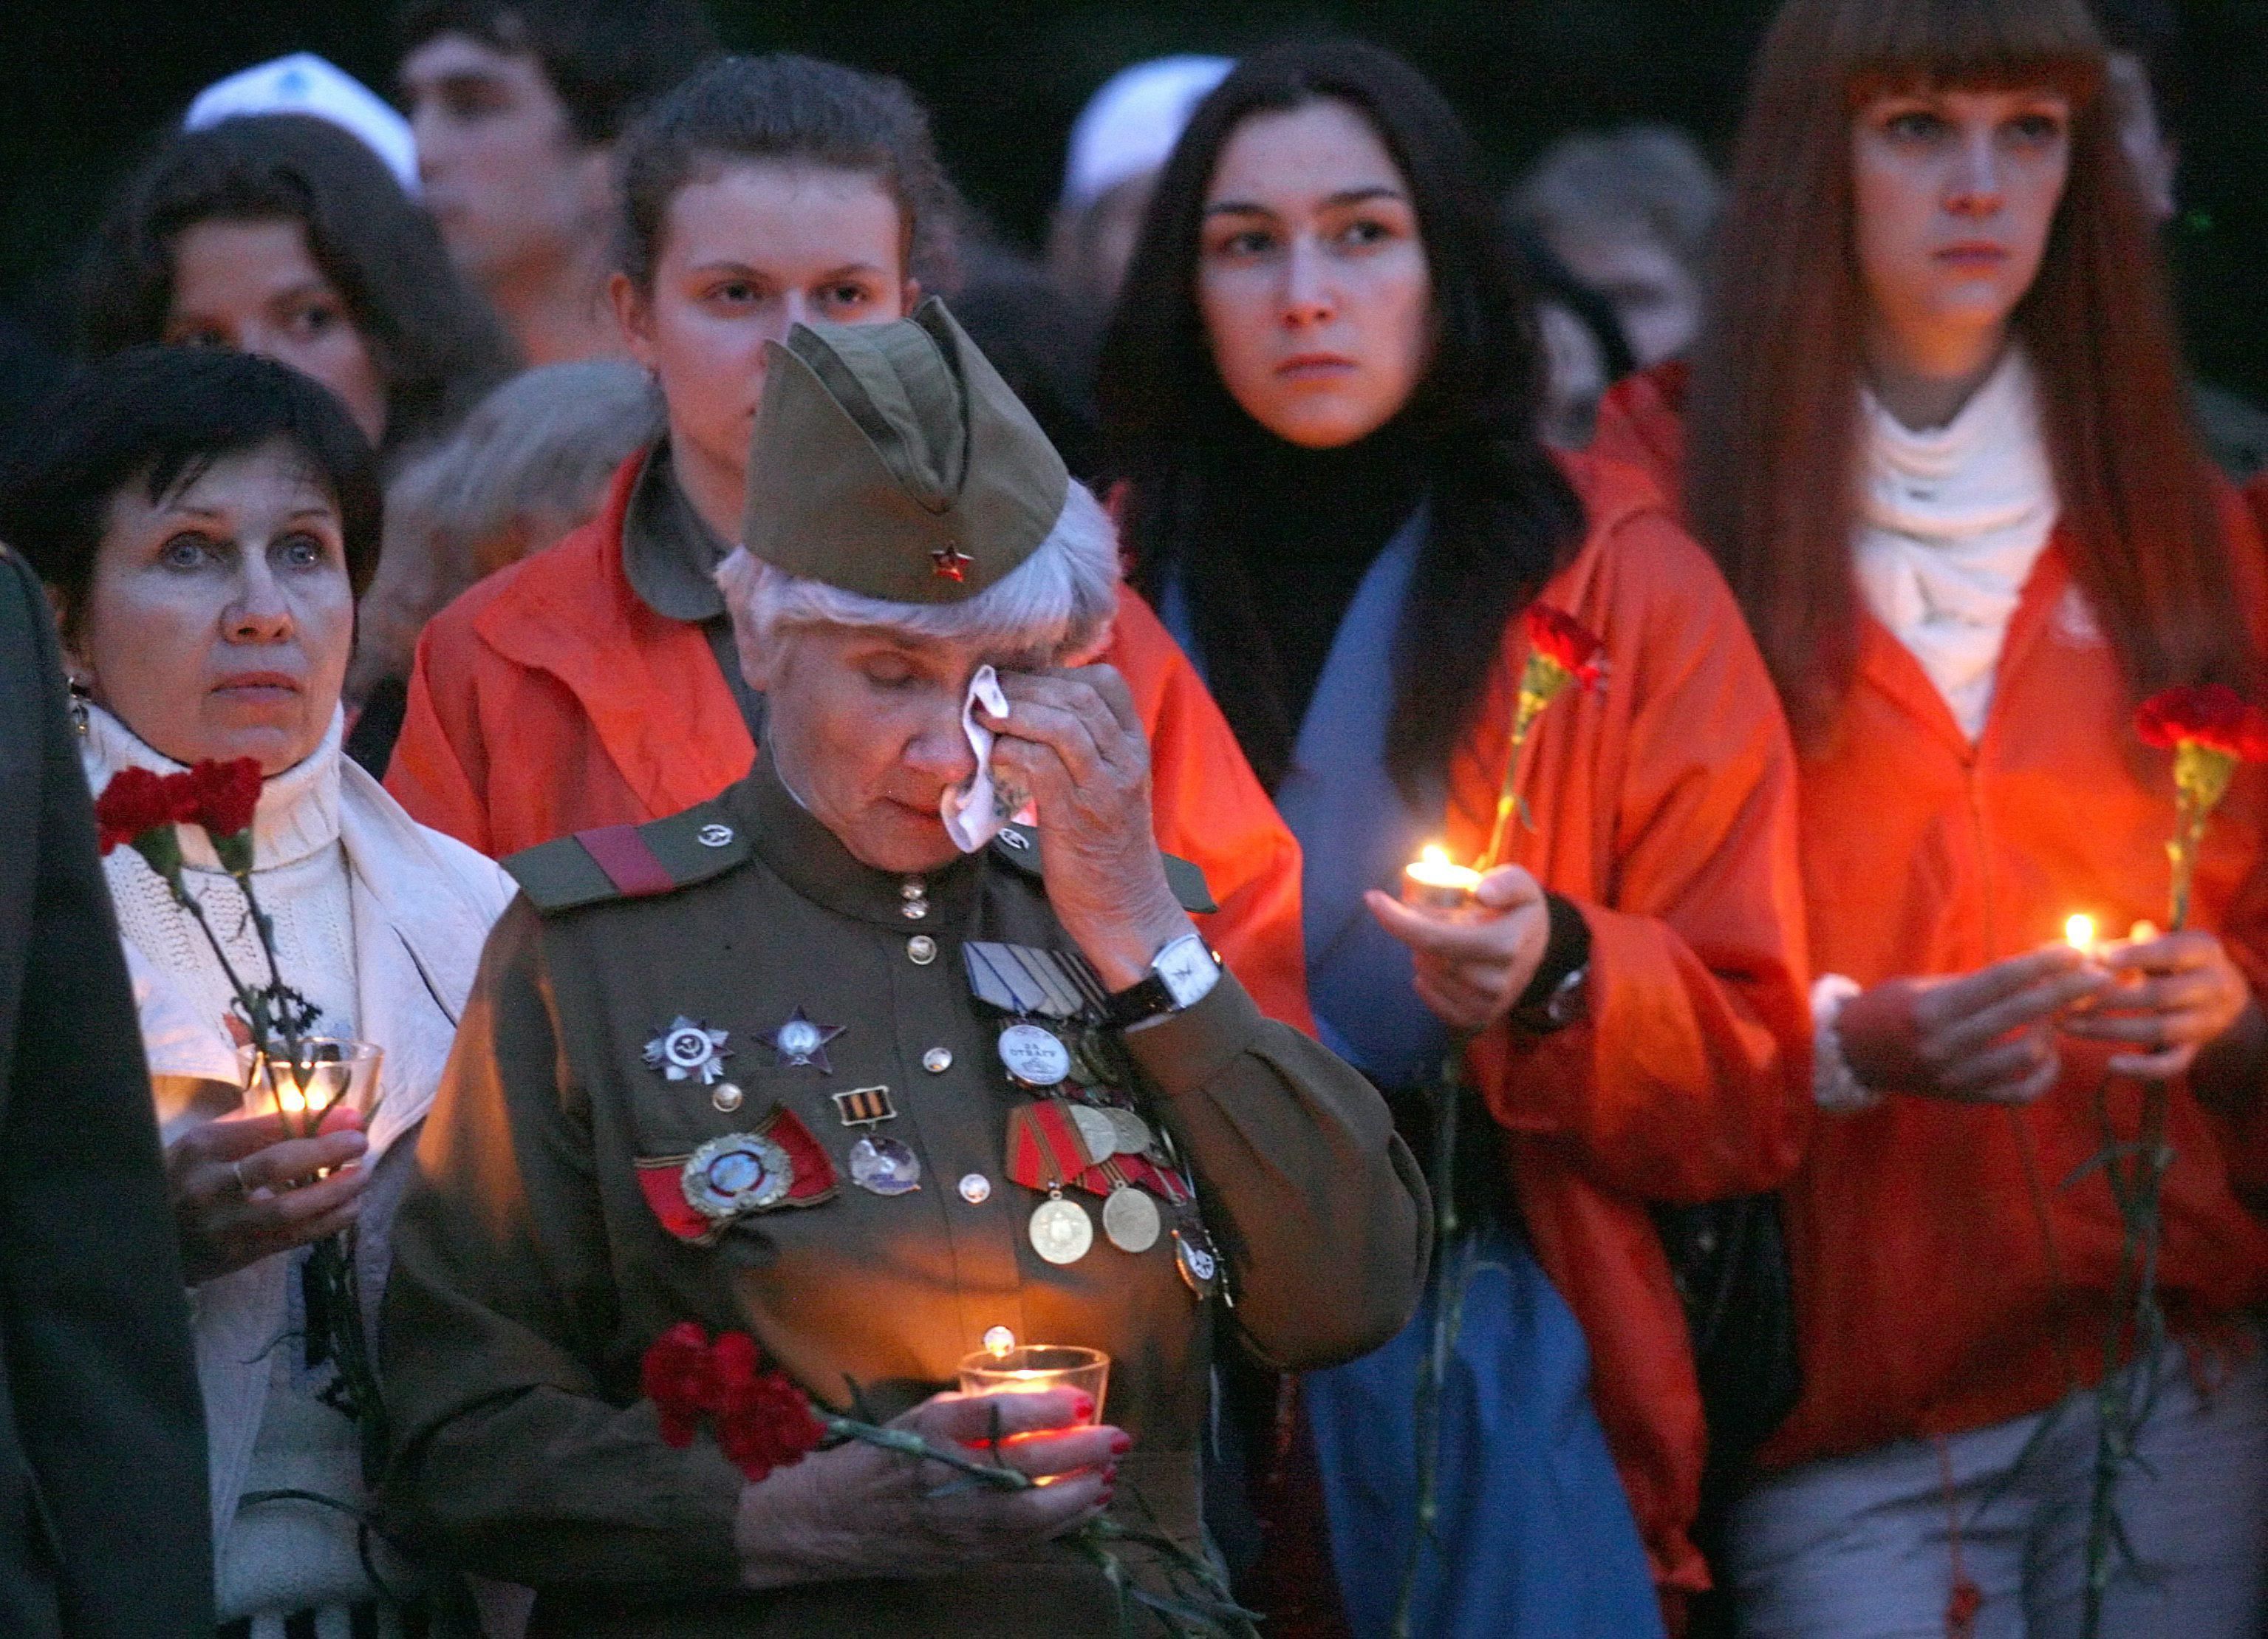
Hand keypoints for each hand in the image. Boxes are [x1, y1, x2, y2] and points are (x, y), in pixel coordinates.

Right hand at [167, 1111, 367, 1284]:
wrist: (147, 1243)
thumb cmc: (186, 1181)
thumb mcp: (210, 1145)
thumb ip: (265, 1128)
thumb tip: (334, 1115)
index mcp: (200, 1148)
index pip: (264, 1128)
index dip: (312, 1122)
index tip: (350, 1119)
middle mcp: (208, 1186)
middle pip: (275, 1165)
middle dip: (326, 1152)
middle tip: (361, 1144)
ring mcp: (222, 1225)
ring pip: (289, 1209)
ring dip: (336, 1192)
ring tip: (362, 1177)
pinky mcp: (237, 1256)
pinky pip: (292, 1238)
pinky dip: (328, 1222)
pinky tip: (350, 1208)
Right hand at [735, 1388, 1124, 1588]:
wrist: (826, 1522)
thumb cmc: (878, 1458)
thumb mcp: (921, 1417)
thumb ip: (976, 1414)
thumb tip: (1041, 1405)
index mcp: (933, 1431)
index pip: (999, 1414)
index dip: (1046, 1407)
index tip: (1082, 1400)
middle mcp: (948, 1478)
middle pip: (1026, 1465)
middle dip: (1080, 1452)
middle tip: (1118, 1439)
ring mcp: (957, 1524)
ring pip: (1033, 1513)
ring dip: (1079, 1493)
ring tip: (1108, 1474)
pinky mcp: (964, 1555)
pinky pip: (1024, 1542)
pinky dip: (1061, 1525)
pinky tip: (1085, 1507)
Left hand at [981, 667, 1190, 989]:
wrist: (1130, 915)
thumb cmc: (1107, 856)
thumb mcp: (1105, 793)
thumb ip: (1081, 756)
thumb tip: (1027, 724)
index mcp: (1134, 750)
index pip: (1106, 682)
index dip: (1057, 672)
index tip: (1019, 681)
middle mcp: (1127, 760)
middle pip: (1079, 693)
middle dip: (1026, 685)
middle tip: (984, 690)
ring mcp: (1105, 787)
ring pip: (1062, 722)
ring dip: (1014, 711)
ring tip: (980, 714)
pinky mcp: (1078, 816)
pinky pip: (1042, 764)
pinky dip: (1011, 750)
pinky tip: (991, 755)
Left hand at [1364, 866, 1551, 1034]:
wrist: (1541, 949)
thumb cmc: (1520, 910)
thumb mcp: (1522, 884)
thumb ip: (1506, 882)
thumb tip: (1480, 892)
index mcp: (1504, 945)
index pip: (1436, 937)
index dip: (1398, 920)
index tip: (1373, 899)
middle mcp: (1496, 980)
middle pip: (1428, 957)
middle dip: (1410, 931)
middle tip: (1417, 915)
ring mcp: (1488, 1003)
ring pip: (1430, 977)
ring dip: (1420, 955)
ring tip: (1434, 939)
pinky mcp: (1480, 1017)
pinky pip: (1437, 1005)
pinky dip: (1426, 986)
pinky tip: (1428, 968)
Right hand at [1836, 947, 2107, 1104]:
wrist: (1853, 1056)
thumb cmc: (1888, 1008)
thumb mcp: (1922, 985)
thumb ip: (1974, 982)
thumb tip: (2035, 967)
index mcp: (1931, 1009)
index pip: (1999, 980)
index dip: (2042, 963)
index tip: (2074, 950)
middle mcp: (1944, 1044)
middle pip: (2021, 1012)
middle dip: (2066, 990)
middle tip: (2098, 975)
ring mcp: (1957, 1076)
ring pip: (2027, 1054)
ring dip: (2053, 1030)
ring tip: (2063, 1013)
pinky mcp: (1966, 1098)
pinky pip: (2020, 1092)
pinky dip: (2043, 1073)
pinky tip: (2050, 1052)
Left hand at [2062, 929, 2255, 1078]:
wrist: (2218, 995)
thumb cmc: (2169, 960)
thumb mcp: (2157, 944)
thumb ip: (2123, 946)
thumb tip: (2080, 950)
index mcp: (2203, 950)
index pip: (2171, 951)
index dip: (2136, 955)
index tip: (2101, 958)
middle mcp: (2214, 986)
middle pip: (2159, 995)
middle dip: (2110, 998)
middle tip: (2069, 999)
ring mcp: (2206, 1021)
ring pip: (2159, 1030)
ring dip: (2110, 1029)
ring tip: (2068, 1025)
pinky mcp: (2195, 1049)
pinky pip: (2172, 1064)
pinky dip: (2142, 1068)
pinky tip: (2111, 1064)